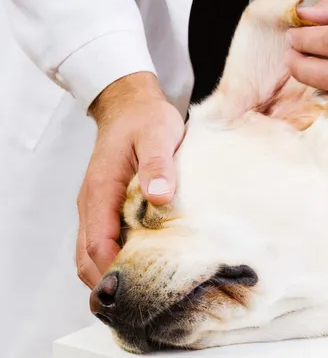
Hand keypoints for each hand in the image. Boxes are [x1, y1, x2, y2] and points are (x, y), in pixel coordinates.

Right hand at [76, 72, 184, 288]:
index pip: (98, 246)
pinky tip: (142, 264)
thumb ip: (159, 165)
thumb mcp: (158, 135)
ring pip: (93, 253)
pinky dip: (116, 259)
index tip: (141, 290)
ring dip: (111, 273)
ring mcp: (97, 206)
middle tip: (143, 301)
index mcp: (101, 191)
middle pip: (88, 258)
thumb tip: (158, 197)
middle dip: (110, 283)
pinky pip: (103, 241)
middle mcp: (92, 204)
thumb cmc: (145, 120)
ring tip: (143, 291)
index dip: (115, 273)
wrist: (132, 106)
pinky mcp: (107, 206)